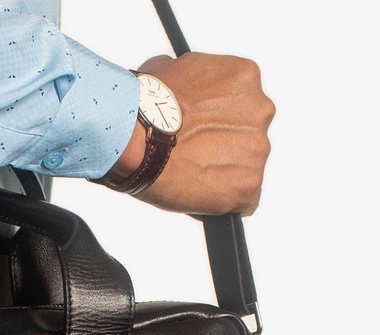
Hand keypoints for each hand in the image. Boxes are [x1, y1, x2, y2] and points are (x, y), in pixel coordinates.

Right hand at [109, 53, 274, 215]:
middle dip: (222, 147)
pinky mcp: (248, 185)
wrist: (134, 140)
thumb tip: (178, 85)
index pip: (241, 103)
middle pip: (247, 136)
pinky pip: (242, 201)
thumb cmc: (144, 107)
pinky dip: (223, 203)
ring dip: (221, 174)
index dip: (215, 122)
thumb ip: (187, 77)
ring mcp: (257, 150)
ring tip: (188, 176)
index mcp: (245, 77)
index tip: (197, 131)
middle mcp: (261, 110)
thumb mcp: (166, 68)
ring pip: (244, 169)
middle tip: (192, 155)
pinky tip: (197, 197)